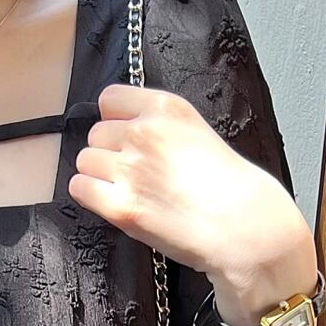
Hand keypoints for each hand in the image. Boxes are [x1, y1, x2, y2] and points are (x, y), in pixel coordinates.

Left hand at [69, 83, 316, 324]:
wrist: (245, 226)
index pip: (110, 99)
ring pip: (85, 161)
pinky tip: (112, 203)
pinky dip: (91, 196)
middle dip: (110, 152)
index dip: (115, 121)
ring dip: (100, 175)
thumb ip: (159, 125)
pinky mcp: (122, 206)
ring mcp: (131, 169)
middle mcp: (144, 133)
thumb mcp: (196, 132)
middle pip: (96, 134)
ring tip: (128, 191)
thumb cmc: (229, 186)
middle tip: (136, 174)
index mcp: (165, 108)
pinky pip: (80, 188)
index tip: (128, 138)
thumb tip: (120, 129)